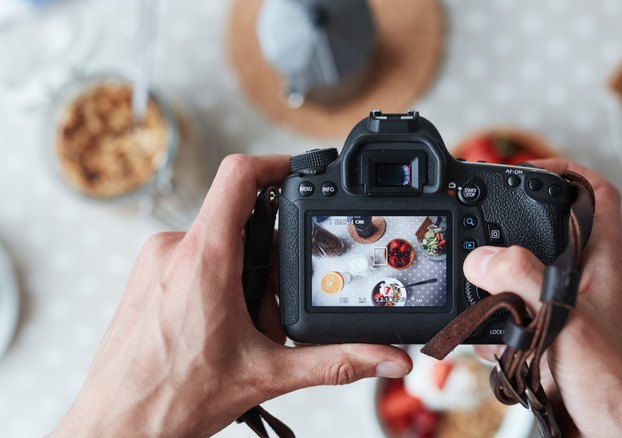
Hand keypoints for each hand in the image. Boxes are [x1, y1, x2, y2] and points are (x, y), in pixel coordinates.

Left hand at [49, 154, 411, 437]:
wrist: (118, 428)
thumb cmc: (170, 400)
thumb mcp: (266, 375)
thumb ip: (335, 361)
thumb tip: (384, 357)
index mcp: (205, 258)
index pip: (240, 175)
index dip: (276, 162)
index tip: (300, 170)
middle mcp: (173, 250)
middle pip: (238, 217)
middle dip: (270, 252)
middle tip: (280, 299)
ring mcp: (154, 263)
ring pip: (216, 242)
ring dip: (244, 273)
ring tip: (247, 325)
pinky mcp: (144, 279)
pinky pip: (191, 259)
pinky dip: (218, 283)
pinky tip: (222, 327)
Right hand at [467, 159, 621, 437]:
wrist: (619, 435)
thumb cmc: (615, 382)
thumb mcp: (567, 320)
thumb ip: (525, 280)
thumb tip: (483, 256)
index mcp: (602, 263)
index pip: (597, 195)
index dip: (568, 170)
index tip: (529, 168)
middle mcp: (584, 281)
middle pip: (546, 234)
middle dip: (509, 233)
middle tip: (479, 235)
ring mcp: (564, 310)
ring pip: (520, 279)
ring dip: (494, 289)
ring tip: (478, 300)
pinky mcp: (547, 340)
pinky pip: (510, 321)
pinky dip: (492, 329)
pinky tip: (488, 344)